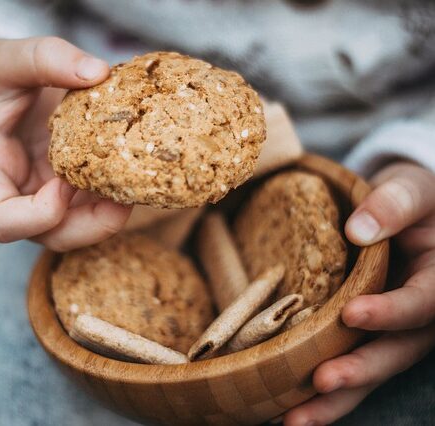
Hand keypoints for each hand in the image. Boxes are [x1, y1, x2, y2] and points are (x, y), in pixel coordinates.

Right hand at [0, 36, 130, 250]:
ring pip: (78, 227)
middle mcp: (15, 193)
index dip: (38, 215)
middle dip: (92, 226)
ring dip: (110, 214)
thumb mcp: (3, 57)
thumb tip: (98, 71)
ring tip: (136, 182)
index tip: (64, 181)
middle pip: (51, 236)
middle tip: (124, 198)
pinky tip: (133, 168)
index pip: (2, 221)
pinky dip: (114, 194)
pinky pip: (91, 203)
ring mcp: (42, 192)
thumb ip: (44, 58)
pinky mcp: (65, 183)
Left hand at [283, 162, 434, 424]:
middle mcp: (415, 316)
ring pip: (368, 373)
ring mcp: (389, 332)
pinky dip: (320, 394)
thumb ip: (394, 205)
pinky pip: (345, 366)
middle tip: (323, 381)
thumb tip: (359, 231)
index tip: (353, 314)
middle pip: (394, 353)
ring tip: (294, 420)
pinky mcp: (361, 337)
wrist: (397, 212)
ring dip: (333, 400)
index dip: (390, 313)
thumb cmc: (408, 199)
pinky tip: (285, 410)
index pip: (421, 303)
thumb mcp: (410, 189)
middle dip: (359, 370)